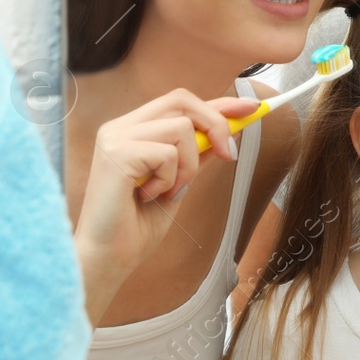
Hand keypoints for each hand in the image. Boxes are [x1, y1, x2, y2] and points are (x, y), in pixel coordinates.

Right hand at [73, 89, 258, 322]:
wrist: (108, 258)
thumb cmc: (136, 226)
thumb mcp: (179, 182)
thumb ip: (198, 154)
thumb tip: (229, 131)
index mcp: (132, 129)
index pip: (181, 103)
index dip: (219, 103)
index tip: (251, 108)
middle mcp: (120, 126)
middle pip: (182, 101)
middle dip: (216, 124)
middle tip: (228, 156)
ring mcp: (115, 137)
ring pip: (181, 128)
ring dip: (188, 165)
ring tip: (167, 191)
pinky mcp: (116, 153)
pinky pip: (167, 153)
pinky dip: (170, 179)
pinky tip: (149, 196)